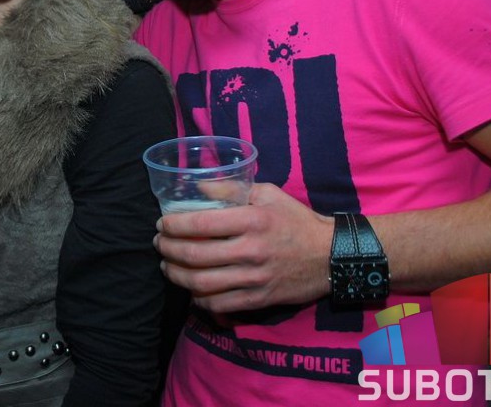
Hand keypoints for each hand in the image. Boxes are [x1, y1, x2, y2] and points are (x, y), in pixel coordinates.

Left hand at [155, 184, 333, 313]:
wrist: (331, 256)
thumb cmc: (296, 220)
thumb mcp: (267, 194)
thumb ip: (230, 189)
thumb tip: (197, 185)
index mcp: (252, 220)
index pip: (200, 224)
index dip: (173, 225)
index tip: (162, 223)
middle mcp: (251, 250)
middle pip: (195, 255)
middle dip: (168, 249)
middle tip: (159, 243)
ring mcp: (254, 278)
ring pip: (201, 283)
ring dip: (176, 275)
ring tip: (167, 265)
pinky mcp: (259, 299)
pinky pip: (219, 304)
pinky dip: (198, 298)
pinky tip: (191, 289)